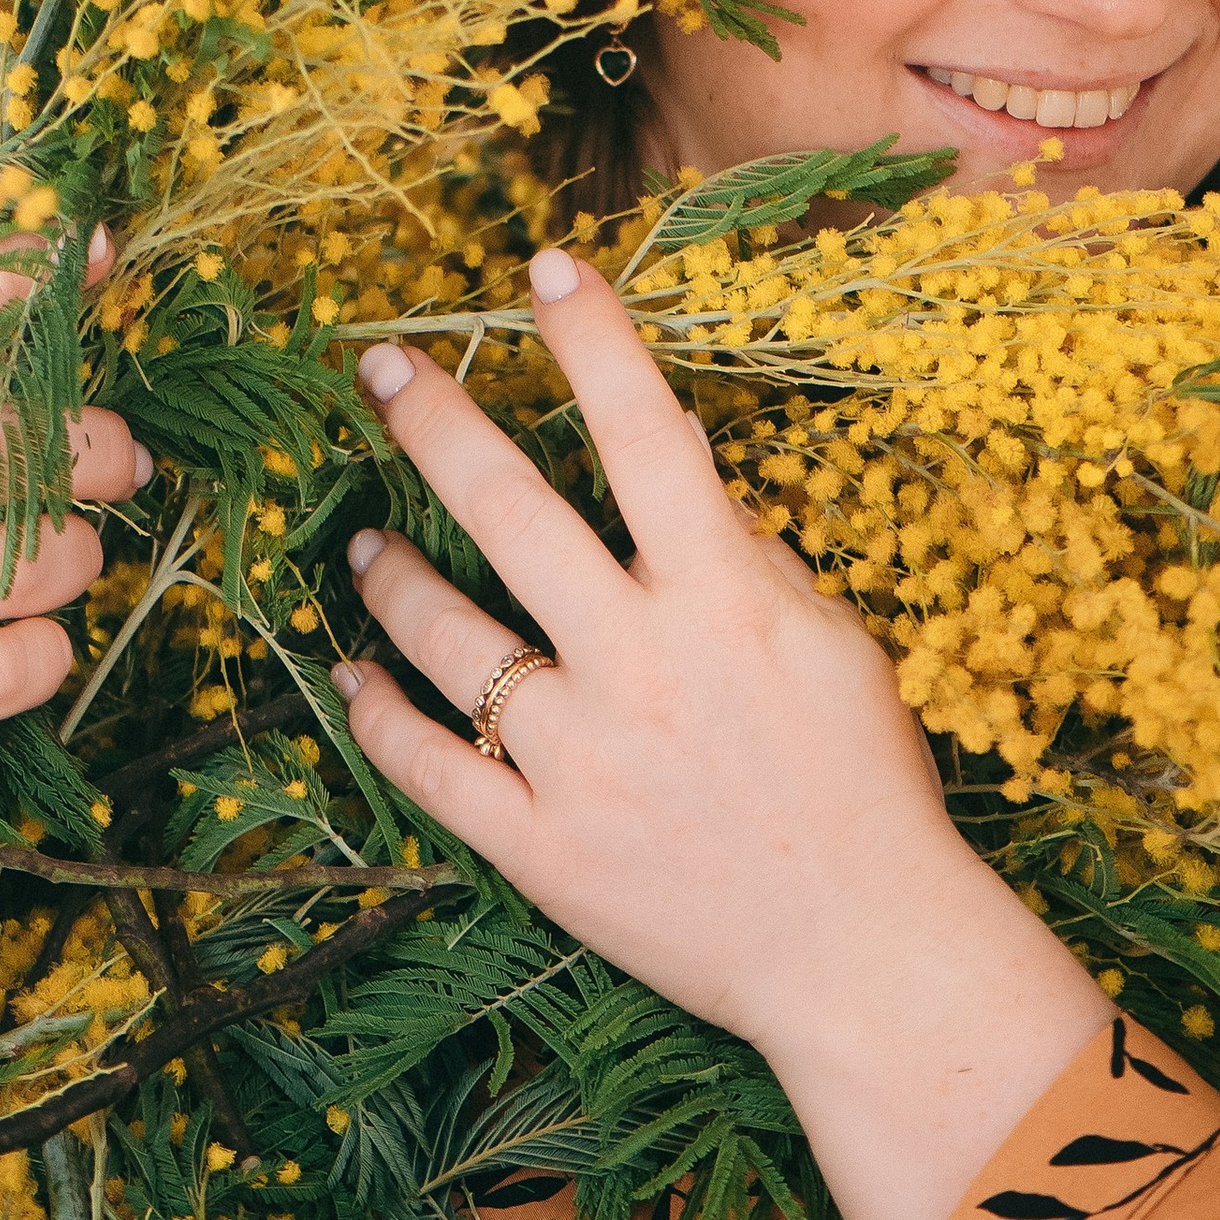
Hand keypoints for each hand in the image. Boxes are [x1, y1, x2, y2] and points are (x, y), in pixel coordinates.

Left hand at [334, 247, 1108, 1219]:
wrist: (867, 955)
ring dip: (389, 575)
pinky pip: (429, 766)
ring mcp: (579, 758)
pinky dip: (380, 714)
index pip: (646, 432)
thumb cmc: (866, 791)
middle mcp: (640, 663)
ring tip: (358, 541)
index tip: (544, 264)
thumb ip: (750, 562)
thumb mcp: (835, 648)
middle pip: (509, 509)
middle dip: (433, 420)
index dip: (592, 338)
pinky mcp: (540, 848)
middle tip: (379, 367)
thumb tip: (679, 471)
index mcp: (724, 601)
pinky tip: (352, 673)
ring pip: (446, 636)